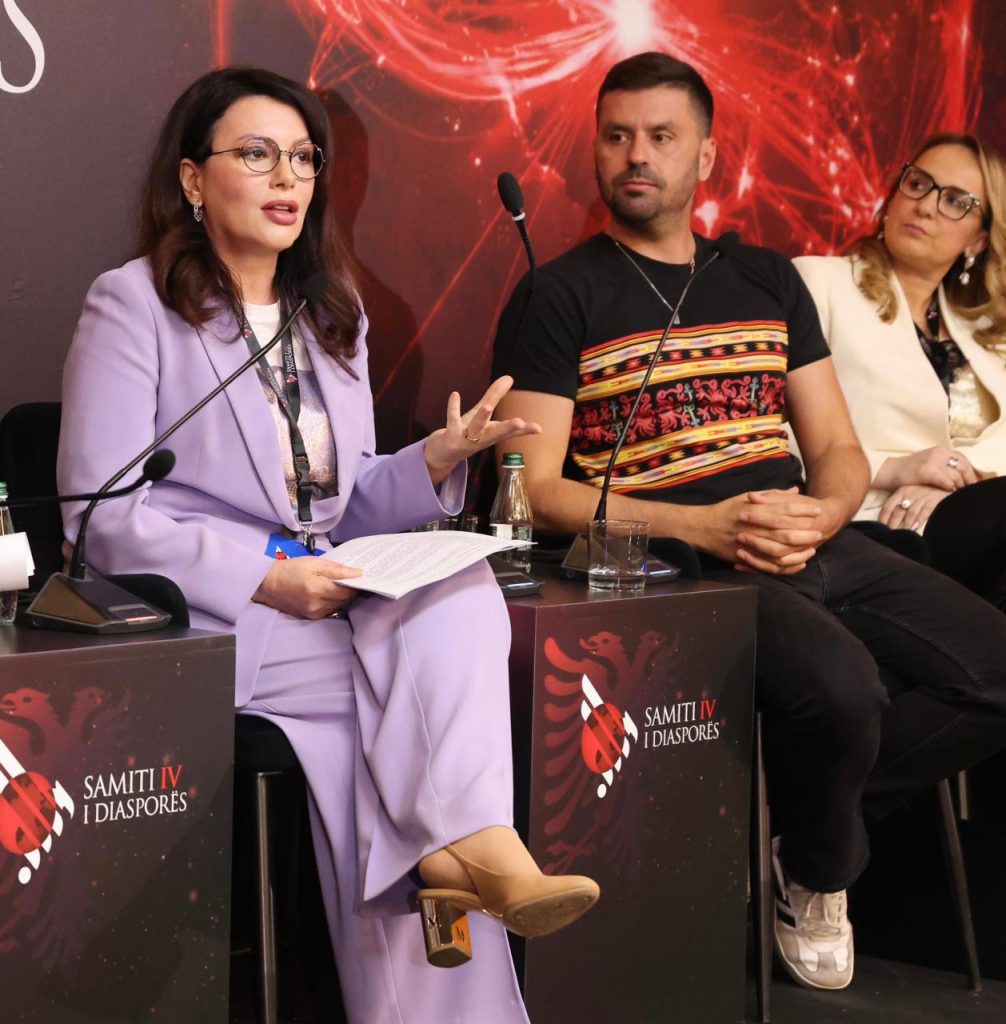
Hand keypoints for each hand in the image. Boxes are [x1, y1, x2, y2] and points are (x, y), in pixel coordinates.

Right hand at [253, 557, 362, 618]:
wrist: (268, 584)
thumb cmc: (291, 569)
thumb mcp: (314, 563)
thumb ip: (337, 569)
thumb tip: (359, 574)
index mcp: (317, 589)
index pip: (347, 591)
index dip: (356, 584)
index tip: (360, 577)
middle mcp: (316, 605)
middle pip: (344, 600)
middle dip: (350, 590)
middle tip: (350, 579)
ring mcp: (313, 613)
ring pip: (338, 606)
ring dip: (342, 597)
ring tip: (338, 585)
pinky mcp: (310, 617)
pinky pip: (329, 610)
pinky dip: (332, 602)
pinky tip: (328, 593)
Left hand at [424, 375, 540, 483]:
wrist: (442, 454)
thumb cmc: (466, 433)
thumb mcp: (481, 414)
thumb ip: (495, 396)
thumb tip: (509, 377)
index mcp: (492, 434)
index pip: (511, 433)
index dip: (525, 431)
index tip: (538, 428)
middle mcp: (482, 438)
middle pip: (497, 433)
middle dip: (508, 428)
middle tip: (520, 422)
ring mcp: (466, 439)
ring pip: (476, 428)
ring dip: (482, 418)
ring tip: (487, 407)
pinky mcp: (450, 436)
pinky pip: (452, 421)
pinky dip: (453, 408)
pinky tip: (455, 394)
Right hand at [696, 489, 822, 574]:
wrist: (703, 527)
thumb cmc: (726, 510)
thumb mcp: (748, 497)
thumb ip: (773, 495)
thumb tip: (795, 490)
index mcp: (757, 509)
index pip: (785, 509)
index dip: (803, 510)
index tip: (818, 511)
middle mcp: (755, 526)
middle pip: (786, 530)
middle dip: (805, 532)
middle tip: (820, 532)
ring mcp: (751, 543)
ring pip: (780, 548)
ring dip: (798, 549)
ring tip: (813, 548)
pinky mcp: (747, 556)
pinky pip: (771, 564)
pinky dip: (786, 565)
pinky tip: (798, 563)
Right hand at [876, 446, 977, 491]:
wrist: (890, 471)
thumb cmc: (910, 470)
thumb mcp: (929, 462)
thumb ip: (944, 465)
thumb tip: (962, 476)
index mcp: (941, 450)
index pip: (964, 460)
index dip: (971, 472)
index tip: (972, 482)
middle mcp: (939, 453)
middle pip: (964, 467)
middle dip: (968, 480)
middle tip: (968, 490)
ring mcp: (933, 461)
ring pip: (956, 475)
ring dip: (959, 486)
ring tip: (957, 493)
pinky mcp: (927, 471)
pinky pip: (946, 481)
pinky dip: (950, 488)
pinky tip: (947, 492)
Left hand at [878, 484, 951, 531]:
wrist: (947, 483)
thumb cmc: (927, 491)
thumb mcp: (912, 494)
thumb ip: (902, 505)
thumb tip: (890, 521)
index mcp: (902, 491)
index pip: (888, 506)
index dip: (883, 519)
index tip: (880, 529)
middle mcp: (910, 493)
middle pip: (898, 512)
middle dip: (893, 525)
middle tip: (890, 536)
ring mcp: (923, 495)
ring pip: (910, 513)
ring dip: (905, 525)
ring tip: (902, 535)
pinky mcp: (935, 499)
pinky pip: (925, 511)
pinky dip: (919, 520)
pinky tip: (915, 528)